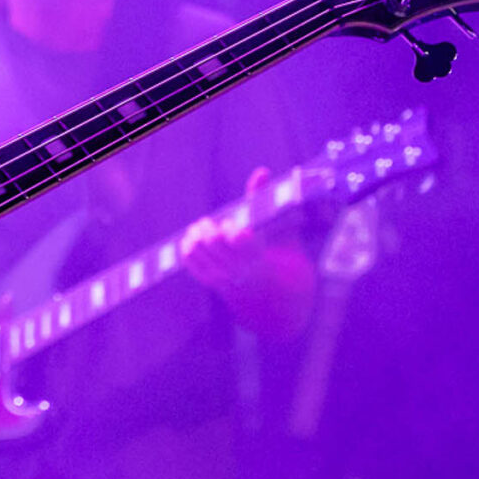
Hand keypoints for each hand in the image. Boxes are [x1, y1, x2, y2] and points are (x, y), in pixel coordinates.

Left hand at [179, 166, 317, 340]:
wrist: (282, 307)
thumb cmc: (289, 266)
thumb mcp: (286, 236)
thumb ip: (268, 204)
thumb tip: (260, 171)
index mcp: (265, 262)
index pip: (242, 242)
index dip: (232, 230)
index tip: (233, 225)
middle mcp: (242, 273)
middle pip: (214, 244)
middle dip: (211, 229)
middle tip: (213, 223)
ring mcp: (225, 281)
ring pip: (199, 253)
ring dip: (197, 237)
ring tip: (203, 229)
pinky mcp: (214, 285)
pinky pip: (192, 265)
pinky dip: (189, 250)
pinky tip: (194, 240)